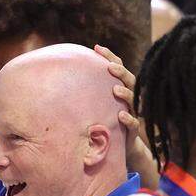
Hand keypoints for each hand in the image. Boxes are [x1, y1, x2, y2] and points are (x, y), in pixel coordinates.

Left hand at [96, 44, 157, 184]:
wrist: (119, 147)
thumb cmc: (104, 121)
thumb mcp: (95, 104)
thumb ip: (86, 91)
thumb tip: (60, 75)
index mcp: (120, 88)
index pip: (118, 67)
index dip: (109, 56)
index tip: (97, 47)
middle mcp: (128, 98)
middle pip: (130, 80)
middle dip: (120, 72)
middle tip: (110, 67)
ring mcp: (133, 113)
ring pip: (134, 100)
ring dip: (125, 93)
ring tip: (116, 90)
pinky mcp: (133, 130)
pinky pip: (134, 123)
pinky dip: (129, 118)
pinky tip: (121, 115)